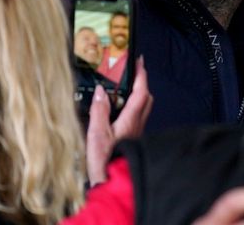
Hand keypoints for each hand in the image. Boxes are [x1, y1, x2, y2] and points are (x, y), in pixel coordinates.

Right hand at [85, 56, 153, 184]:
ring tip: (124, 88)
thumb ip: (99, 110)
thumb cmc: (104, 161)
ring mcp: (136, 132)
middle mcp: (137, 124)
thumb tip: (101, 91)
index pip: (141, 91)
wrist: (111, 182)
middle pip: (146, 98)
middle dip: (142, 83)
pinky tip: (120, 110)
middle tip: (133, 73)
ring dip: (137, 95)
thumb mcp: (96, 134)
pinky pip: (136, 117)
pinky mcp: (133, 138)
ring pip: (143, 108)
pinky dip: (131, 107)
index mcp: (130, 119)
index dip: (141, 75)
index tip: (139, 62)